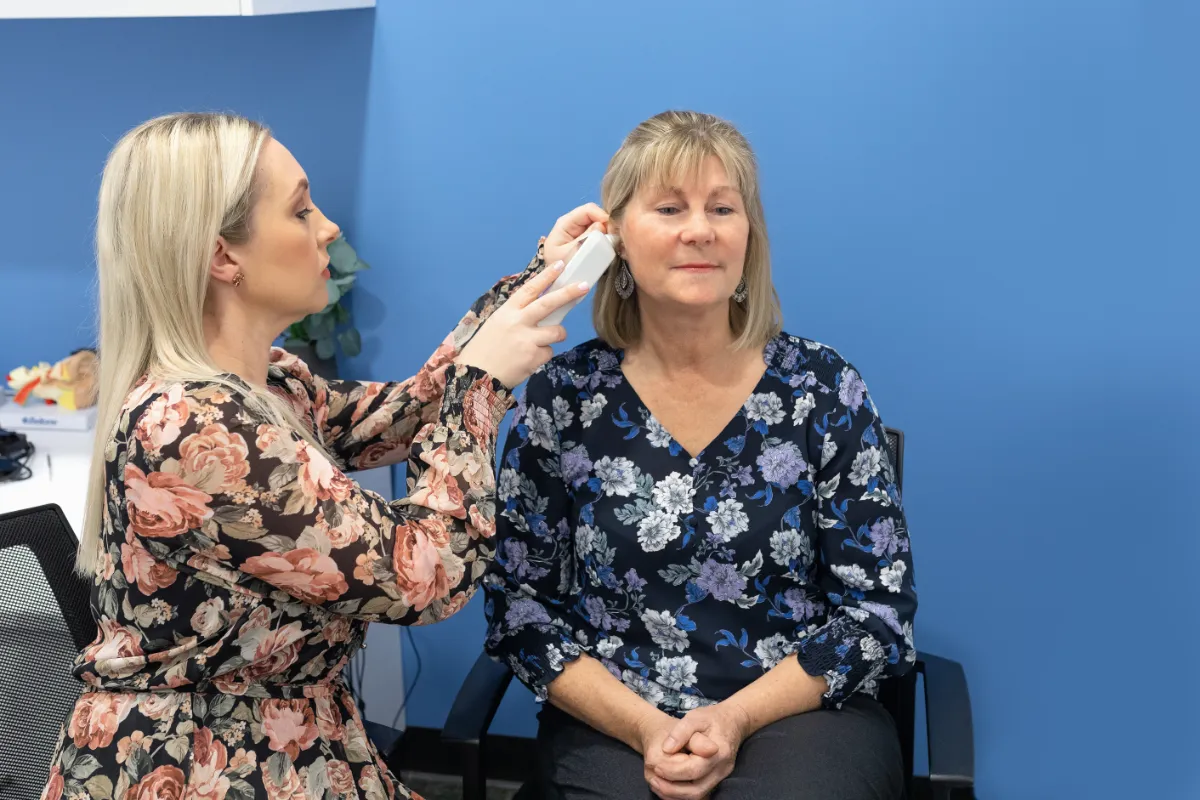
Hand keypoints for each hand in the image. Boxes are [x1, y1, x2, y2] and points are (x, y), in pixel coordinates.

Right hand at [455, 261, 588, 387]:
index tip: (560, 266)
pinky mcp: (534, 358)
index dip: (546, 276)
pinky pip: (549, 352)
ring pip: (557, 331)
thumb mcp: (496, 324)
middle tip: (584, 286)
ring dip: (556, 334)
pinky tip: (528, 359)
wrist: (476, 376)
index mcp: (507, 311)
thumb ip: (517, 315)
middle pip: (549, 304)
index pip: (530, 289)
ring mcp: (527, 340)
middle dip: (568, 293)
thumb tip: (541, 308)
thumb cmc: (485, 349)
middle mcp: (518, 322)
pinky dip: (542, 355)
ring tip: (540, 342)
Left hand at [543, 202, 610, 269]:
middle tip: (612, 242)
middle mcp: (574, 223)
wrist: (554, 281)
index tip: (612, 231)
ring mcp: (581, 231)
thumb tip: (601, 226)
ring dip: (607, 234)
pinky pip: (600, 235)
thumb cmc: (557, 269)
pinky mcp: (587, 239)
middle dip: (607, 226)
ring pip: (601, 225)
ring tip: (610, 247)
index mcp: (566, 222)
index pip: (588, 210)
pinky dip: (606, 240)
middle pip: (597, 216)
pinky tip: (608, 249)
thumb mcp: (569, 254)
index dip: (603, 216)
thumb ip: (585, 240)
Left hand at [649, 703, 750, 799]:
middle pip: (696, 790)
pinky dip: (682, 794)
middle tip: (653, 779)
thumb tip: (666, 749)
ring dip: (675, 794)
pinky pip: (699, 794)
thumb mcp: (695, 717)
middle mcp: (722, 769)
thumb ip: (680, 732)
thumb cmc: (712, 718)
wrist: (732, 722)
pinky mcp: (716, 780)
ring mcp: (721, 777)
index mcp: (718, 752)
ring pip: (697, 796)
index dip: (672, 770)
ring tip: (656, 784)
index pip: (693, 770)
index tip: (655, 765)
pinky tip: (668, 786)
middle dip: (671, 788)